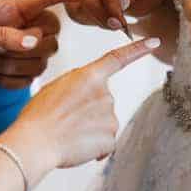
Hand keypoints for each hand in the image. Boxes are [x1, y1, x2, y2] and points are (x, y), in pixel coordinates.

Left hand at [0, 0, 86, 80]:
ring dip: (15, 67)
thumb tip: (34, 41)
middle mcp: (18, 26)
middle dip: (28, 49)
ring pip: (40, 61)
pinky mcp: (12, 66)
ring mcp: (16, 47)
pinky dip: (9, 81)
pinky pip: (28, 79)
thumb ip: (5, 36)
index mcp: (10, 9)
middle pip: (50, 37)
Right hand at [12, 36, 160, 169]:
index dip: (138, 49)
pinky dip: (95, 148)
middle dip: (89, 111)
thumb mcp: (56, 87)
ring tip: (68, 133)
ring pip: (105, 123)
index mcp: (88, 76)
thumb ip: (79, 85)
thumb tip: (89, 96)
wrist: (35, 142)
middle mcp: (104, 93)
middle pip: (104, 101)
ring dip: (91, 130)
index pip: (118, 58)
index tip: (154, 42)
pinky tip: (78, 147)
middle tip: (67, 119)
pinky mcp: (110, 138)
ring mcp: (109, 116)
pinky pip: (106, 143)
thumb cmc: (39, 116)